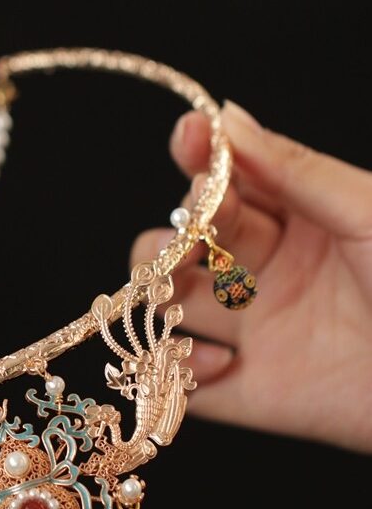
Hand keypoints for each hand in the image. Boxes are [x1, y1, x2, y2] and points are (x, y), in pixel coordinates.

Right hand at [131, 101, 371, 452]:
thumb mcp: (370, 215)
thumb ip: (297, 171)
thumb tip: (227, 118)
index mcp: (293, 226)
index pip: (224, 187)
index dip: (200, 159)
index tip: (191, 137)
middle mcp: (258, 276)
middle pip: (178, 245)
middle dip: (173, 238)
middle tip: (194, 239)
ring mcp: (247, 334)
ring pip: (163, 306)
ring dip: (157, 295)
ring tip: (187, 294)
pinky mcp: (244, 390)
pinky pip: (180, 380)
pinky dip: (179, 370)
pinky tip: (222, 362)